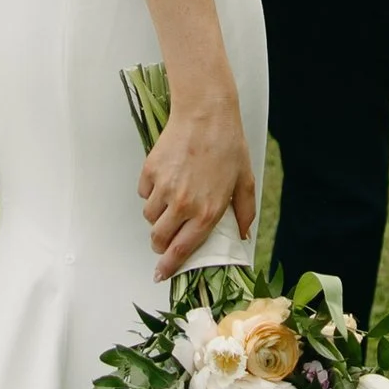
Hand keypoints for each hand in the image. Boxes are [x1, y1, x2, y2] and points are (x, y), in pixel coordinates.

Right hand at [138, 91, 256, 282]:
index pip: (182, 249)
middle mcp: (183, 204)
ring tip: (172, 201)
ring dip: (158, 216)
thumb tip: (242, 234)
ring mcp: (164, 188)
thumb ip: (244, 212)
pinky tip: (166, 180)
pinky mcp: (150, 172)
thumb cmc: (228, 145)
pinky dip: (151, 193)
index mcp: (207, 212)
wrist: (206, 114)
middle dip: (160, 243)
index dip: (169, 266)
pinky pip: (144, 194)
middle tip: (165, 239)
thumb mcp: (245, 181)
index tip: (161, 274)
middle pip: (158, 238)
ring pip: (150, 217)